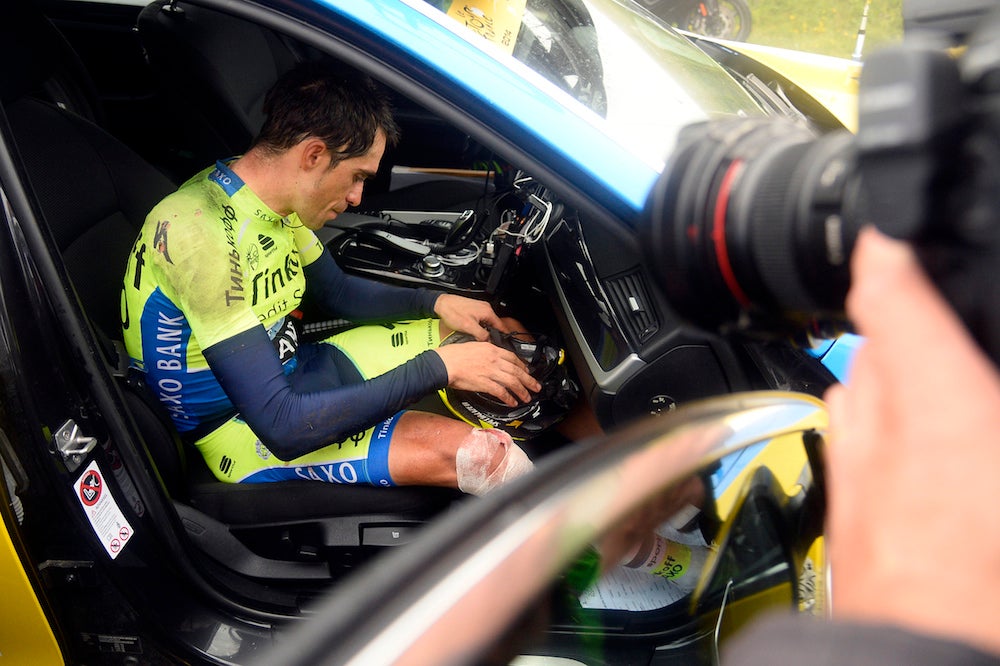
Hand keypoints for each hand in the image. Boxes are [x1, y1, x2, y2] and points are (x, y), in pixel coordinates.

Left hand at [433, 294, 513, 340]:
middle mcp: (485, 308)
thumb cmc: (452, 311)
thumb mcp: (468, 327)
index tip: (502, 344)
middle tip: (486, 343)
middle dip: (491, 334)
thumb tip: (488, 341)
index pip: (501, 326)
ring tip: (477, 336)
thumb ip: (481, 335)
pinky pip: (481, 320)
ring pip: (487, 323)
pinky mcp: (474, 309)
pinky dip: (479, 326)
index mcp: (487, 312)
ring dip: (484, 330)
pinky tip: (472, 330)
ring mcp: (480, 308)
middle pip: (494, 325)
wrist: (441, 303)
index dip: (502, 337)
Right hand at [434, 340, 540, 406]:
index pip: (513, 358)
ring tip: (527, 397)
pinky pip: (501, 391)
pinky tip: (513, 402)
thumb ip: (486, 351)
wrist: (444, 363)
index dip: (522, 366)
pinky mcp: (485, 383)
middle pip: (517, 371)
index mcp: (491, 349)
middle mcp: (494, 360)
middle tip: (536, 387)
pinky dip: (509, 398)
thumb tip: (493, 357)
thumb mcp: (473, 345)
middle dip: (529, 380)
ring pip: (512, 382)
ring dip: (522, 391)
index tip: (527, 371)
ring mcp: (490, 372)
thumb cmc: (454, 354)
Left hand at [824, 227, 999, 655]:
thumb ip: (980, 406)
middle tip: (940, 326)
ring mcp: (854, 478)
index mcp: (939, 411)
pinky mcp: (845, 518)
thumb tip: (972, 395)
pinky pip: (852, 453)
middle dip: (904, 333)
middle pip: (873, 352)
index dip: (887, 256)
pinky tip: (913, 468)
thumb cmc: (987, 588)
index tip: (887, 233)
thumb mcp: (989, 444)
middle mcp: (880, 434)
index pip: (893, 302)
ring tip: (934, 398)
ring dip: (887, 387)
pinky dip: (876, 440)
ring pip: (856, 401)